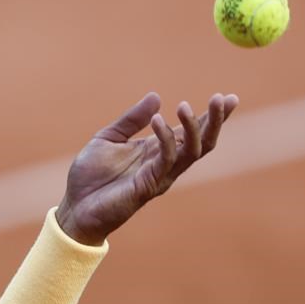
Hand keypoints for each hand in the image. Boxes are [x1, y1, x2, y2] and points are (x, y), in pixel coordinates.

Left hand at [55, 92, 238, 244]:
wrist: (75, 206)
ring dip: (193, 128)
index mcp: (156, 150)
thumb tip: (156, 96)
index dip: (211, 116)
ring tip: (185, 106)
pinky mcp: (148, 185)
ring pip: (192, 152)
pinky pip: (166, 160)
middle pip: (202, 142)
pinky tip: (157, 120)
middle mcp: (164, 163)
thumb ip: (131, 119)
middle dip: (216, 121)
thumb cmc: (90, 176)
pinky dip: (165, 138)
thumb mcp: (108, 138)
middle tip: (223, 99)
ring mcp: (159, 175)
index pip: (191, 131)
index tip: (229, 97)